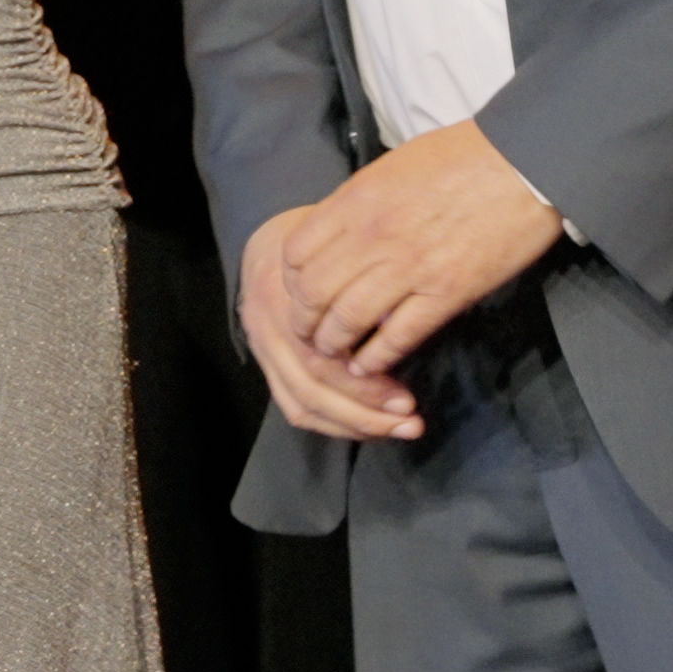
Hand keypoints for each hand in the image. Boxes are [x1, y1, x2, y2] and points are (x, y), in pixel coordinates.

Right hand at [237, 207, 425, 440]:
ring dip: (351, 425)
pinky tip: (365, 428)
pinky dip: (330, 423)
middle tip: (410, 423)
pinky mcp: (264, 363)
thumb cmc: (321, 244)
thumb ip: (365, 288)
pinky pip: (292, 406)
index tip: (409, 400)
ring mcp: (262, 348)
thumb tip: (396, 330)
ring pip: (301, 404)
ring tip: (396, 429)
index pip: (323, 361)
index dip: (366, 388)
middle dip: (364, 414)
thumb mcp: (344, 251)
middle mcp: (268, 328)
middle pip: (312, 388)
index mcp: (287, 298)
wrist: (267, 241)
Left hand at [277, 121, 564, 375]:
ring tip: (336, 355)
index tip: (299, 295)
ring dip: (335, 345)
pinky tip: (371, 365)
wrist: (524, 163)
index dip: (291, 281)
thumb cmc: (462, 155)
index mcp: (356, 201)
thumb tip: (338, 232)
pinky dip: (378, 357)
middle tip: (311, 335)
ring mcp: (408, 267)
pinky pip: (398, 336)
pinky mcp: (447, 292)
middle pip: (314, 293)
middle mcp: (372, 236)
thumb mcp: (391, 167)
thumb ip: (359, 203)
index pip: (296, 253)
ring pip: (349, 320)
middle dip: (305, 321)